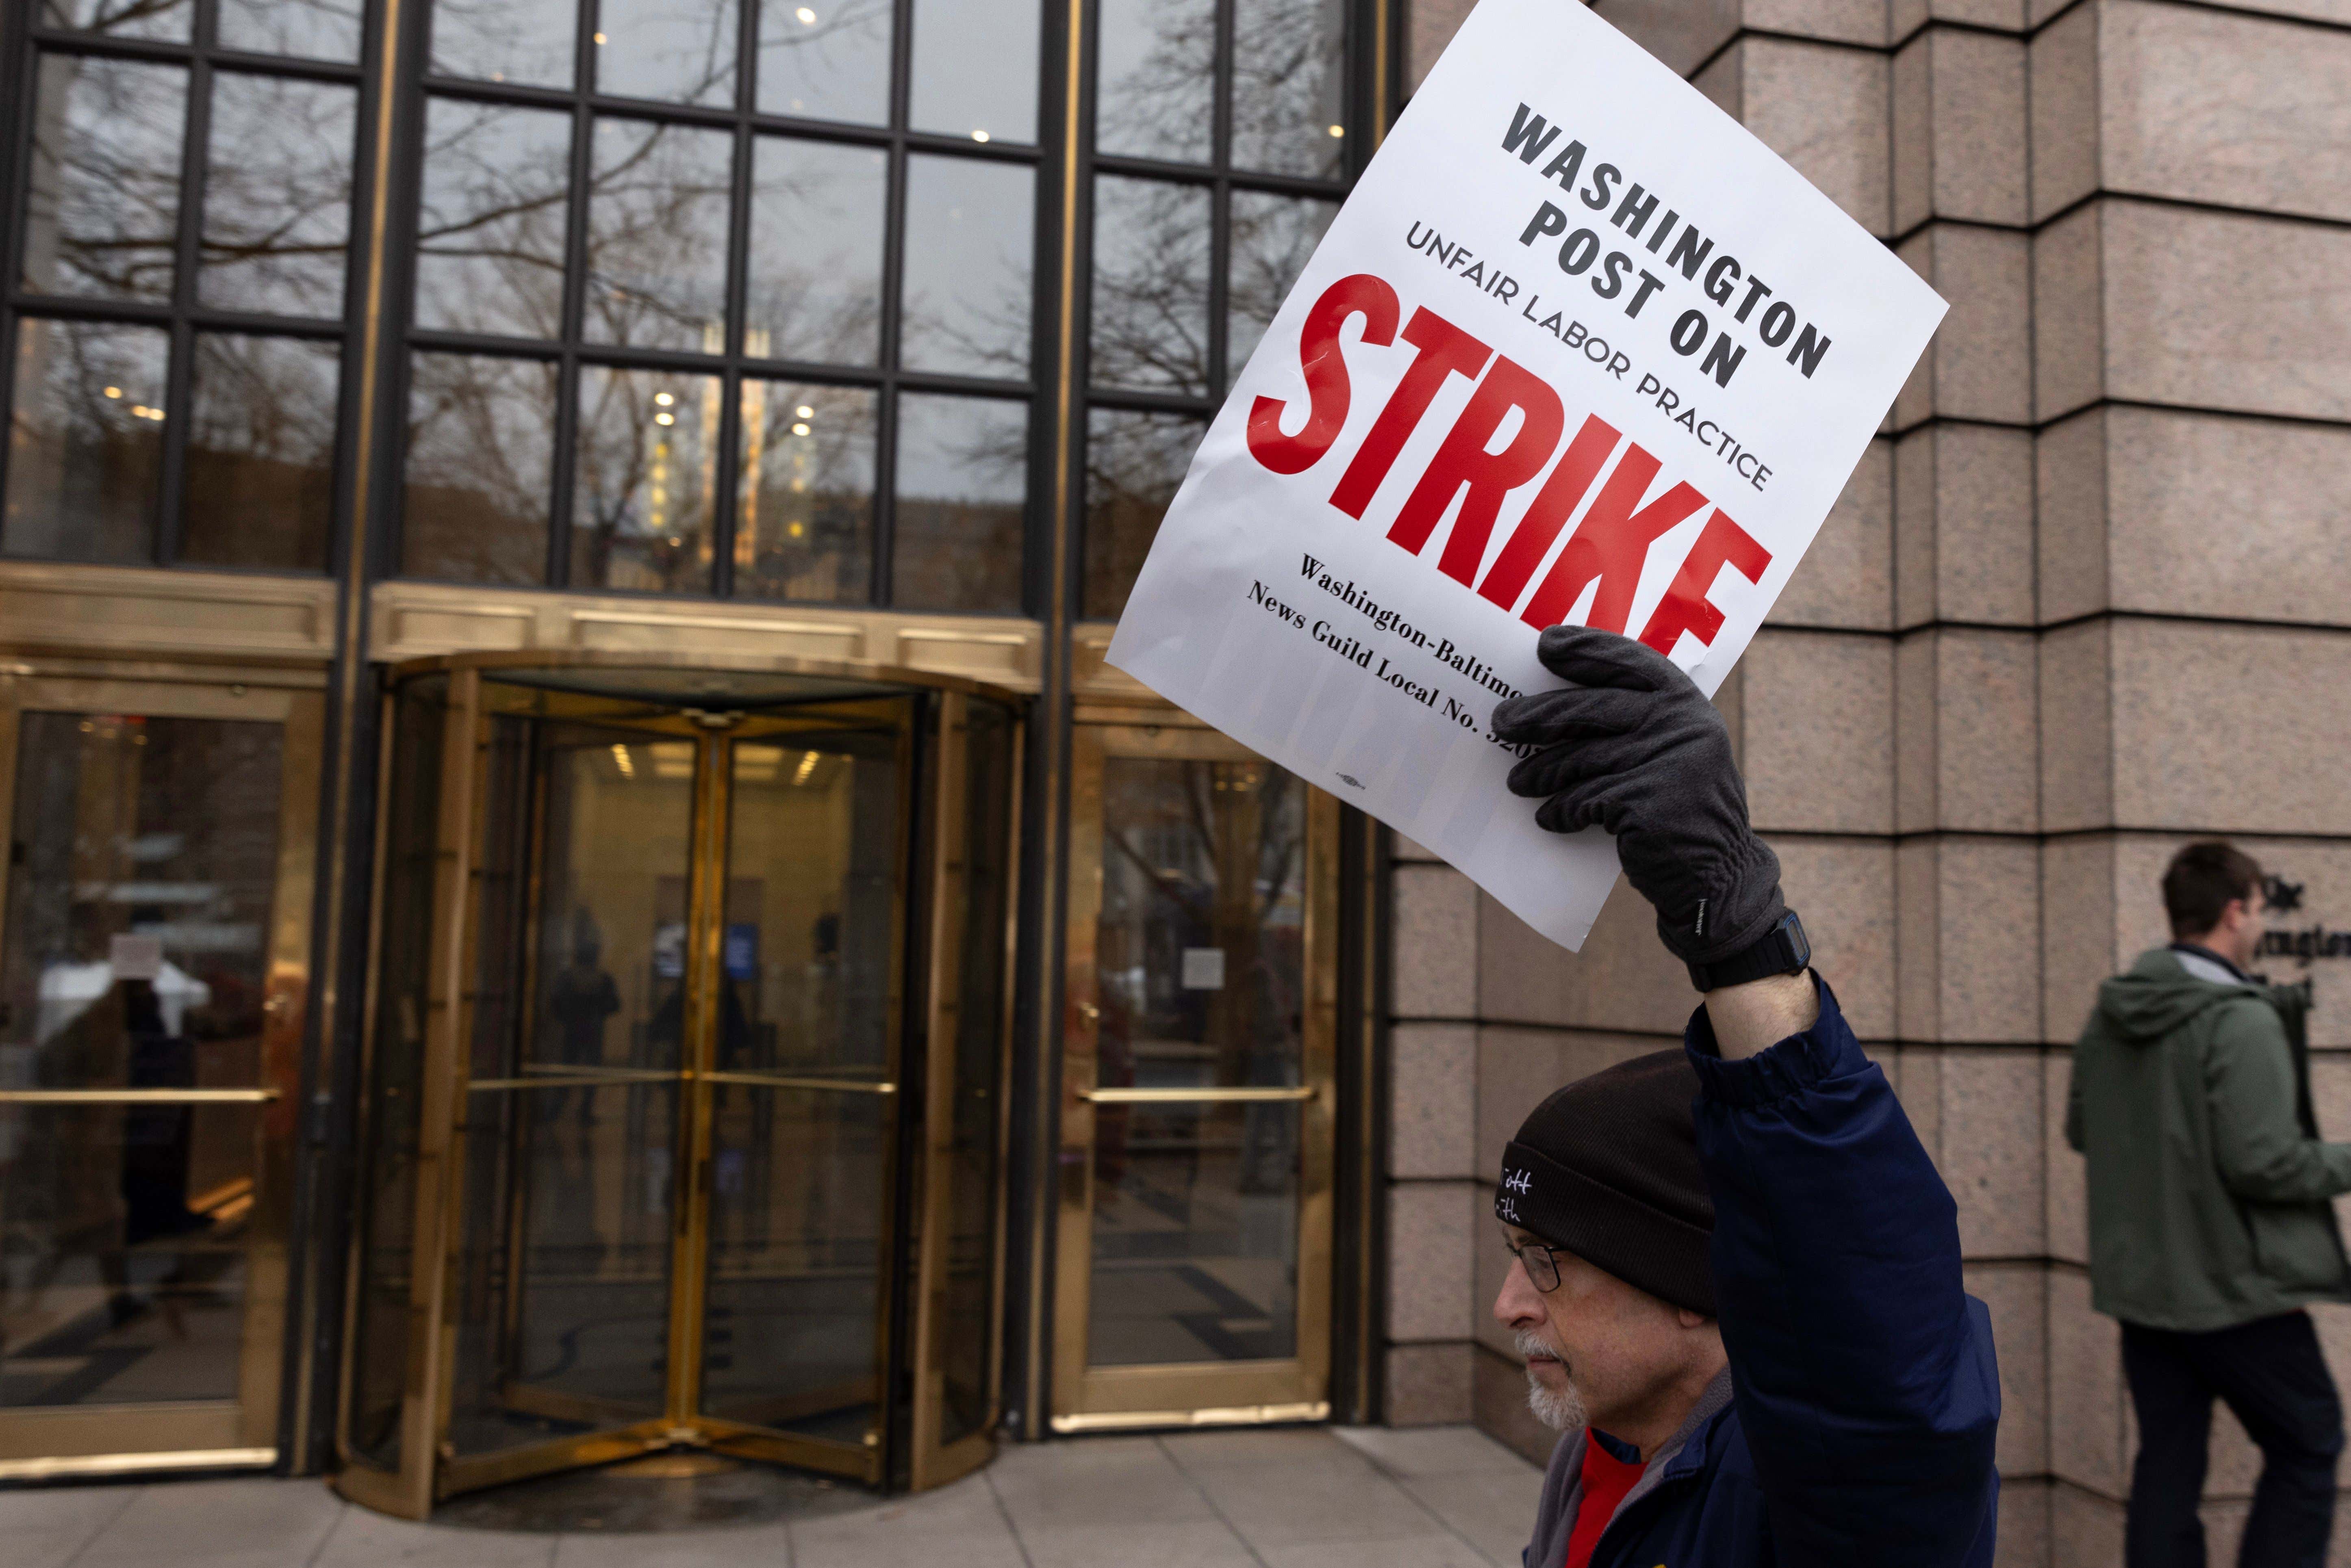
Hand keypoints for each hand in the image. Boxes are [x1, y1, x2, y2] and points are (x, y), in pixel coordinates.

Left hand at [1492, 626, 1784, 966]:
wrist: (1716, 876)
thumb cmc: (1679, 809)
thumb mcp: (1671, 751)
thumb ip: (1634, 723)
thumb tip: (1551, 705)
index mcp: (1686, 703)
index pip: (1631, 661)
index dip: (1587, 648)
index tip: (1546, 642)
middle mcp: (1681, 725)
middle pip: (1593, 708)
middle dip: (1540, 713)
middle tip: (1501, 721)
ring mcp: (1666, 762)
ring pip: (1582, 757)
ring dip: (1541, 771)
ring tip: (1517, 782)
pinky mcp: (1646, 803)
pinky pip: (1584, 799)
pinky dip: (1561, 810)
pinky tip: (1549, 817)